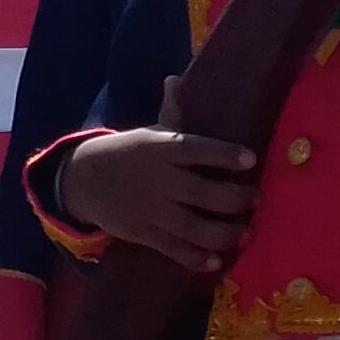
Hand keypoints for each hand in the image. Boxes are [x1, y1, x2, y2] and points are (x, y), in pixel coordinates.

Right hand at [60, 123, 261, 273]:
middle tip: (255, 199)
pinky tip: (217, 260)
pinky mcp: (143, 234)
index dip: (225, 155)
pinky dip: (196, 258)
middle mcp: (159, 181)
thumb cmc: (129, 153)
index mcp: (162, 150)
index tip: (250, 159)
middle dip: (236, 199)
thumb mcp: (149, 133)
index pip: (198, 150)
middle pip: (205, 194)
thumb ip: (171, 113)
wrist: (83, 180)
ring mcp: (151, 210)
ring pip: (194, 228)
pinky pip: (174, 250)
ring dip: (225, 234)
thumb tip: (177, 79)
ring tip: (245, 234)